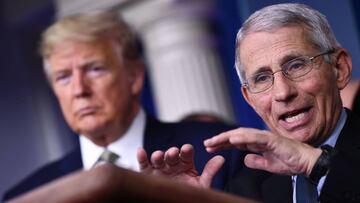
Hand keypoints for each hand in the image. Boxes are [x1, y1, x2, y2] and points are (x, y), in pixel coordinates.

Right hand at [137, 144, 223, 187]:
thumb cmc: (189, 196)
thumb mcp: (201, 185)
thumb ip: (210, 172)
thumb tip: (221, 159)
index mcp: (186, 164)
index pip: (186, 154)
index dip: (186, 151)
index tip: (187, 149)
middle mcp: (173, 164)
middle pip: (171, 155)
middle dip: (172, 153)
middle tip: (173, 153)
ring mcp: (160, 168)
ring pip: (158, 159)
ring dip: (158, 155)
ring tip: (158, 155)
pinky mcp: (148, 174)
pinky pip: (144, 165)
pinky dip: (142, 157)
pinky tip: (141, 151)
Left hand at [204, 127, 321, 175]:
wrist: (307, 162)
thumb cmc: (290, 161)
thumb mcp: (268, 165)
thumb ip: (256, 161)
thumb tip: (245, 159)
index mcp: (257, 143)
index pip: (236, 141)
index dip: (222, 143)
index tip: (210, 147)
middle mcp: (259, 137)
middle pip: (235, 136)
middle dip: (220, 139)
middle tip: (206, 144)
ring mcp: (264, 137)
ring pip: (241, 134)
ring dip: (226, 137)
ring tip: (214, 141)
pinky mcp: (271, 139)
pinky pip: (254, 138)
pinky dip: (242, 137)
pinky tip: (231, 140)